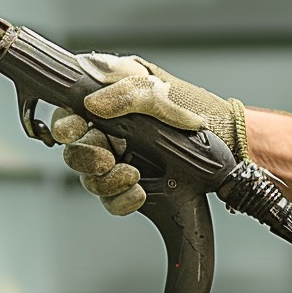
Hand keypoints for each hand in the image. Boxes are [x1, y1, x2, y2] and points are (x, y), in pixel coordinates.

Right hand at [48, 55, 247, 216]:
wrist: (225, 142)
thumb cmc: (192, 109)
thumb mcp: (159, 91)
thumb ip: (125, 93)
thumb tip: (92, 105)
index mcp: (107, 103)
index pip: (69, 115)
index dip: (66, 125)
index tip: (74, 130)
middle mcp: (108, 133)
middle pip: (74, 152)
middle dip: (87, 158)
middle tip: (106, 158)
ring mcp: (118, 161)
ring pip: (90, 180)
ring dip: (106, 181)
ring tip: (132, 175)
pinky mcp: (130, 186)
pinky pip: (111, 201)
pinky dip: (121, 200)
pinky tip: (139, 192)